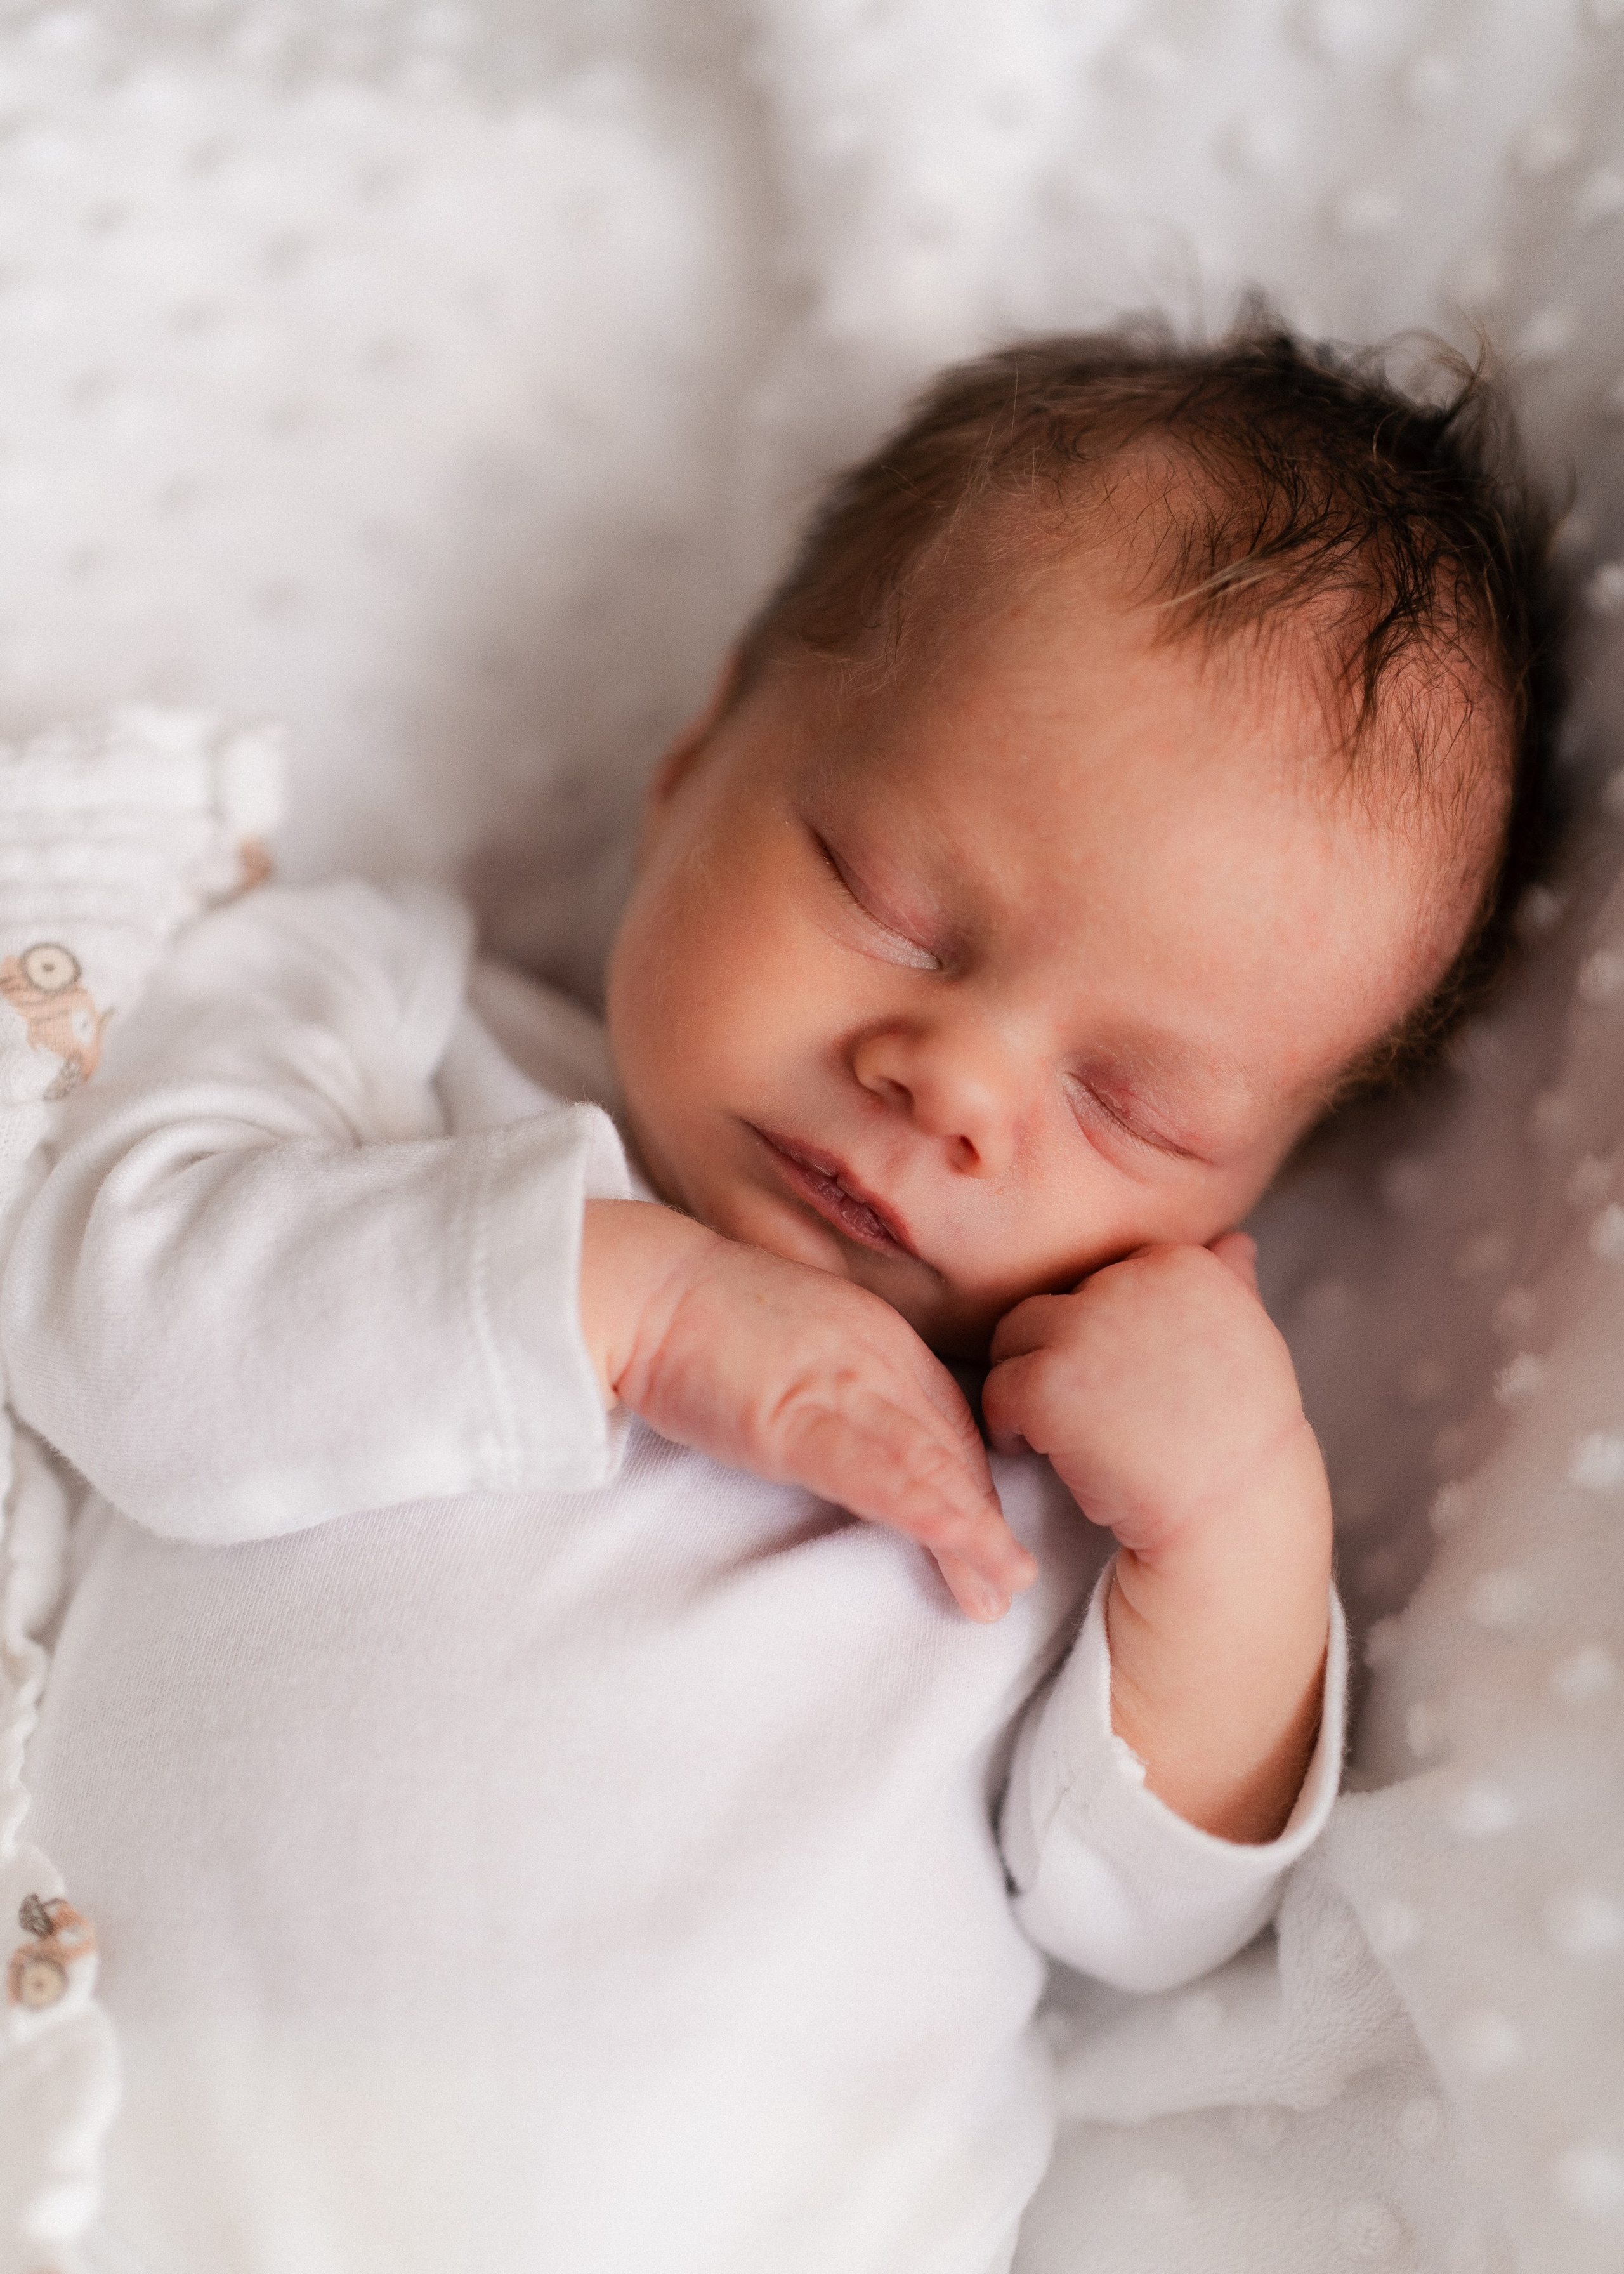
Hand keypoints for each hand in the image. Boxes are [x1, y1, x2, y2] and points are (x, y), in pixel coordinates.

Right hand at [580, 1200, 1037, 1619]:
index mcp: (876, 1334)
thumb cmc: (700, 1317)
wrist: (639, 1286)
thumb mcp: (794, 1344)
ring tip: (996, 1586)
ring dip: (969, 1529)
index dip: (972, 1480)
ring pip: (925, 1461)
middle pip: (948, 1446)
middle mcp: (872, 1354)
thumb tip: (855, 1435)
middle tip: (1007, 1580)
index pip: (945, 1417)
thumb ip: (835, 1382)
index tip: (986, 1532)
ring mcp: (835, 1383)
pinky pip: (870, 1468)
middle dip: (984, 1519)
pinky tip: (957, 1538)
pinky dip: (920, 1506)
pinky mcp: (791, 1416)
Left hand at [983, 1236, 1332, 1840]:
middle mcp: (1135, 1280)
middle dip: (1059, 1357)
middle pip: (1053, 1302)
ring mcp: (1088, 1327)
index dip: (1107, 1335)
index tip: (1134, 1388)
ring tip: (1070, 1435)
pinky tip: (1047, 1456)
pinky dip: (1012, 1426)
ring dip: (1029, 1385)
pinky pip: (997, 1389)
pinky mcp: (1047, 1380)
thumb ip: (1231, 1284)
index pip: (1106, 1276)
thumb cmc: (1240, 1441)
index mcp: (1186, 1262)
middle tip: (1092, 1418)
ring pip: (1013, 1337)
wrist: (1231, 1521)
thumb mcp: (1250, 1343)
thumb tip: (1233, 1241)